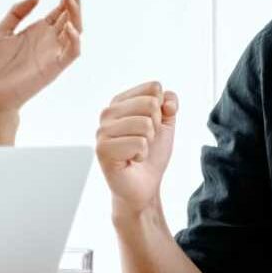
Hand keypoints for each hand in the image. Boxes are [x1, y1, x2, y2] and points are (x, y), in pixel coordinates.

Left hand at [0, 0, 83, 117]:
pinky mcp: (53, 68)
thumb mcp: (1, 31)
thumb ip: (17, 12)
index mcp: (38, 31)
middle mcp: (49, 40)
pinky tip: (70, 28)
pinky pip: (71, 54)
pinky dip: (75, 41)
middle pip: (72, 17)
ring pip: (76, 31)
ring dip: (75, 15)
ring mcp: (53, 54)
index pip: (60, 10)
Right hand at [95, 81, 177, 215]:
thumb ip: (169, 104)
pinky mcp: (102, 149)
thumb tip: (167, 101)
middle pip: (150, 104)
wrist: (146, 184)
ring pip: (145, 124)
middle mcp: (107, 113)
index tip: (153, 127)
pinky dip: (142, 154)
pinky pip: (138, 143)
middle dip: (156, 127)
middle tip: (145, 142)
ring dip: (149, 142)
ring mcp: (102, 130)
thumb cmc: (152, 153)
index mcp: (120, 102)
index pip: (153, 88)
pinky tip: (132, 160)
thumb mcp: (167, 124)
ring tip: (138, 151)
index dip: (162, 109)